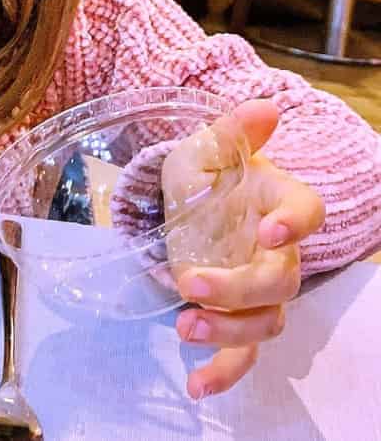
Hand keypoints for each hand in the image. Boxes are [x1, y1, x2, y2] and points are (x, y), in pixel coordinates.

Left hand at [162, 99, 324, 399]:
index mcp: (276, 201)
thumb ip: (232, 132)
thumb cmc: (206, 172)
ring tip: (184, 326)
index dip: (295, 223)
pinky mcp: (234, 314)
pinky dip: (222, 372)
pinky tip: (196, 384)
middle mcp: (276, 250)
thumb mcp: (205, 146)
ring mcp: (257, 287)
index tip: (272, 230)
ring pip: (264, 321)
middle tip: (191, 284)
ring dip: (228, 331)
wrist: (189, 203)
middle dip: (240, 288)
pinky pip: (241, 354)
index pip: (305, 211)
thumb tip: (264, 106)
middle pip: (280, 280)